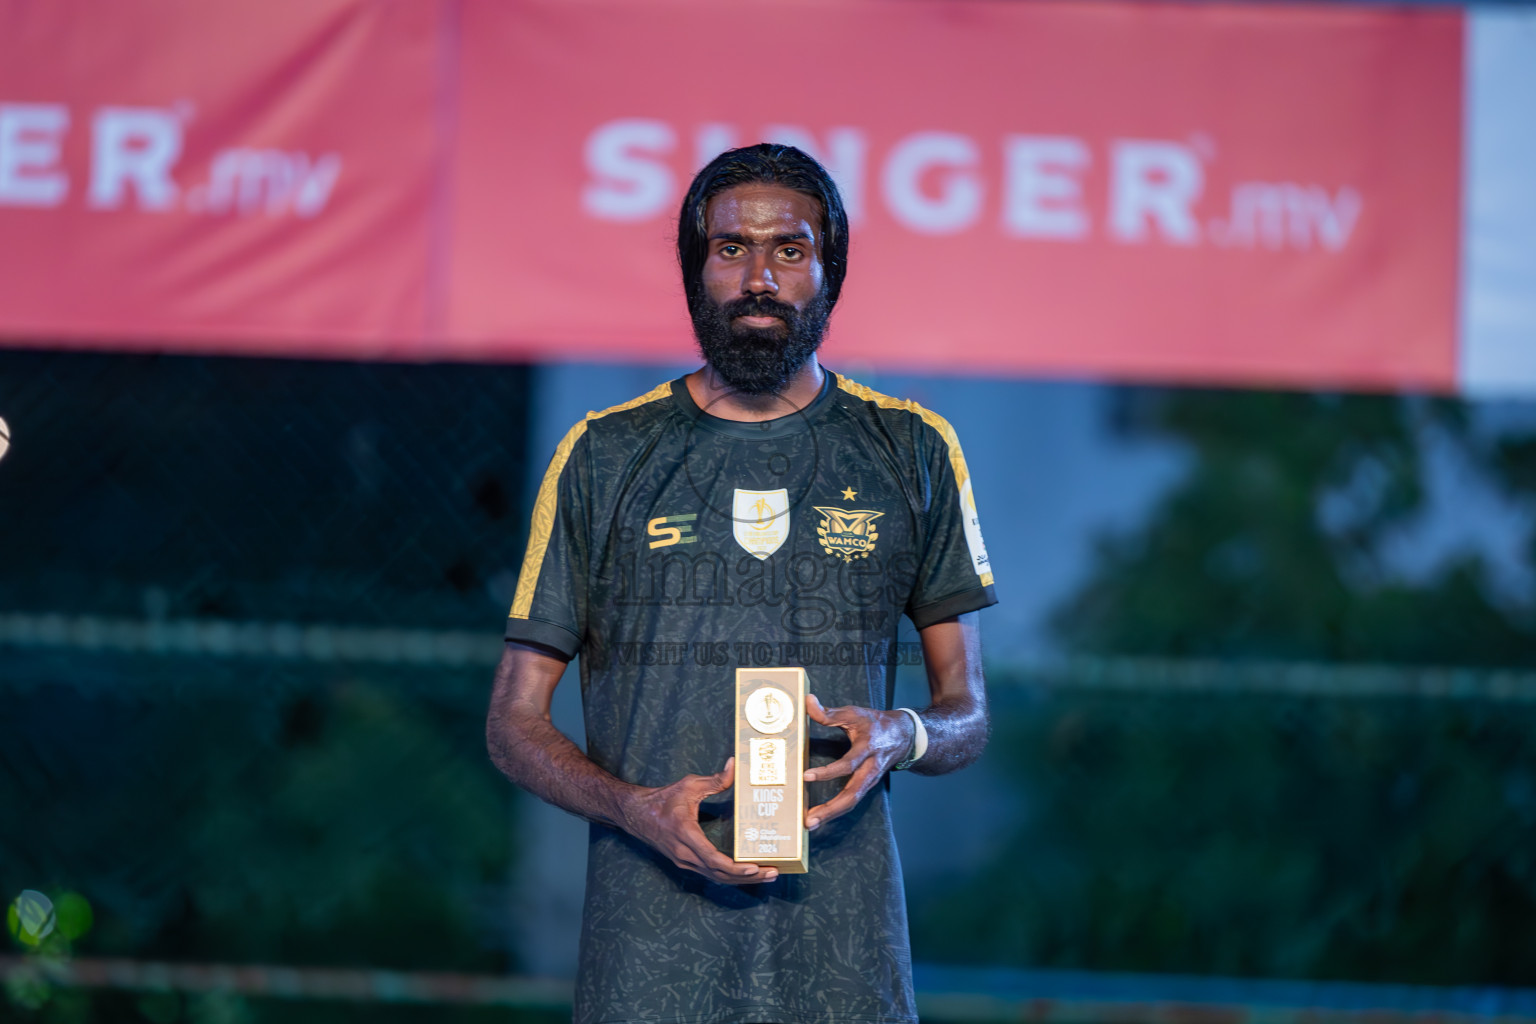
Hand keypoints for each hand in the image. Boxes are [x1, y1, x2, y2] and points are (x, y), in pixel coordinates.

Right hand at [621, 758, 779, 885]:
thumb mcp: (688, 785)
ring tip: (766, 876)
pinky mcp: (685, 863)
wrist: (635, 815)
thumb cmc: (662, 799)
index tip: (754, 867)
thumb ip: (714, 779)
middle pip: (719, 873)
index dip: (734, 867)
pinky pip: (710, 874)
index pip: (712, 858)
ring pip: (716, 877)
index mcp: (685, 834)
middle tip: (772, 873)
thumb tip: (735, 765)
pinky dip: (729, 877)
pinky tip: (746, 874)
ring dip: (741, 880)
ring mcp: (684, 861)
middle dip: (747, 877)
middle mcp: (684, 853)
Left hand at [802, 694, 914, 830]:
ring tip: (810, 823)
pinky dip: (836, 810)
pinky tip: (820, 816)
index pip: (848, 764)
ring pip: (852, 802)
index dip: (828, 772)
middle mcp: (871, 768)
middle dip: (831, 809)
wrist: (905, 735)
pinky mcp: (867, 785)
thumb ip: (829, 712)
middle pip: (852, 794)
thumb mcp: (855, 713)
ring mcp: (870, 780)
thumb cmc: (876, 723)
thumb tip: (807, 702)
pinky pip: (852, 801)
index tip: (806, 776)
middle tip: (810, 819)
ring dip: (831, 814)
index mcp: (868, 748)